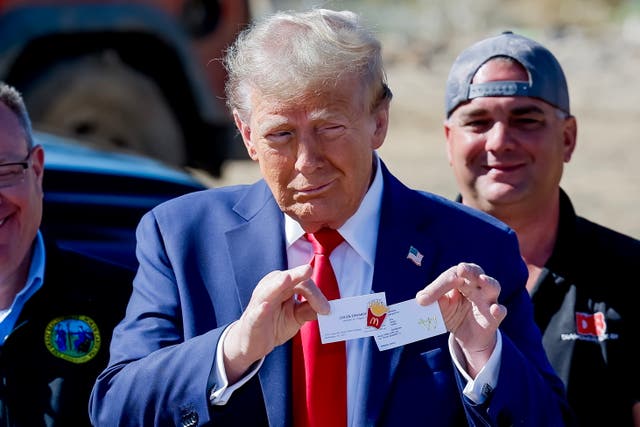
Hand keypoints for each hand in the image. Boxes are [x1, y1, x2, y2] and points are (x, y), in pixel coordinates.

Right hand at [223, 264, 328, 382]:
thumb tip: (328, 308)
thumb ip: (310, 309)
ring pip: (268, 291)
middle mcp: (269, 289)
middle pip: (286, 279)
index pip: (301, 282)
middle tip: (309, 270)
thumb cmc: (274, 324)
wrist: (252, 344)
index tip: (327, 310)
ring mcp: (259, 304)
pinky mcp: (252, 320)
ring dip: (278, 284)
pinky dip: (260, 309)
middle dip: (298, 277)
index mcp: (281, 286)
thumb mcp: (296, 316)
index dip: (315, 293)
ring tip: (287, 279)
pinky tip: (265, 306)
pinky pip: (256, 314)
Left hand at [416, 262, 506, 376]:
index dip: (439, 285)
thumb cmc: (452, 313)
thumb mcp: (440, 307)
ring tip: (482, 280)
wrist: (466, 336)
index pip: (452, 275)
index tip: (425, 299)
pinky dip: (498, 310)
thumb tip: (421, 299)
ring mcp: (487, 300)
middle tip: (461, 270)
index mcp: (462, 279)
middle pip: (476, 272)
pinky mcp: (493, 317)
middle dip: (469, 271)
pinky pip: (500, 311)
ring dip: (488, 282)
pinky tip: (494, 309)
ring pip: (493, 286)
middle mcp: (476, 286)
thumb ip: (431, 300)